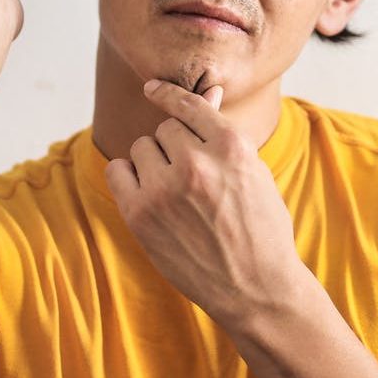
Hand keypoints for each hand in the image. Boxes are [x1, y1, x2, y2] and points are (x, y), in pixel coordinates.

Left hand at [105, 78, 308, 329]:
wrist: (256, 289)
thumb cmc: (260, 228)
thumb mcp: (254, 173)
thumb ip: (224, 134)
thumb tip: (209, 90)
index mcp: (231, 147)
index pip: (188, 104)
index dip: (168, 94)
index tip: (152, 88)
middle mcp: (196, 163)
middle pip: (165, 128)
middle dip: (175, 146)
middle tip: (192, 178)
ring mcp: (165, 189)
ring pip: (142, 147)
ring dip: (154, 163)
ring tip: (176, 193)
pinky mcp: (141, 214)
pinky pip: (117, 170)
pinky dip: (128, 178)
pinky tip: (147, 195)